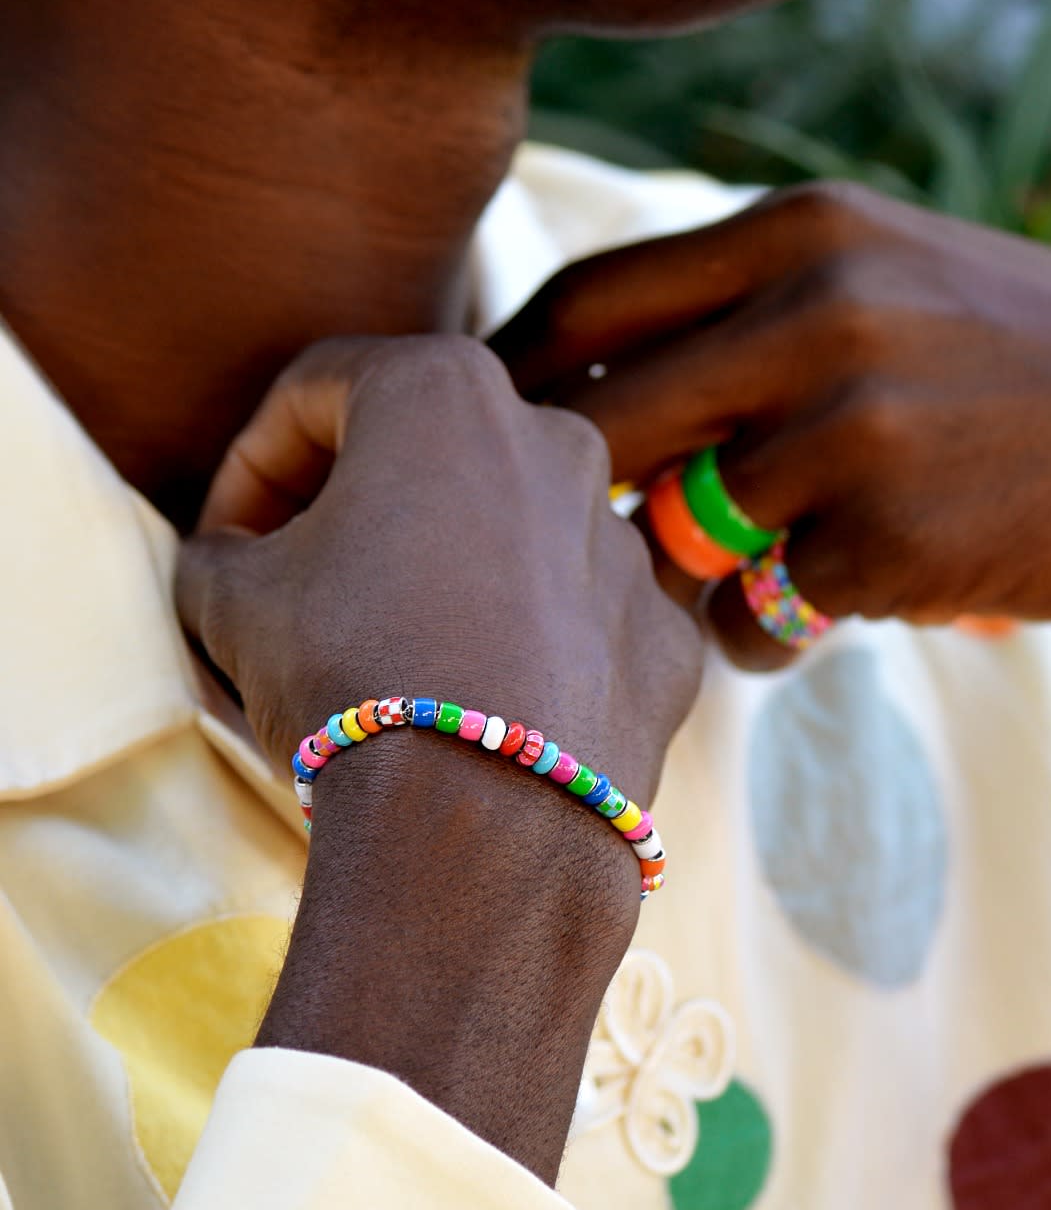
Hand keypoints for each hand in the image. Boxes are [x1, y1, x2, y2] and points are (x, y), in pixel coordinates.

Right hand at [176, 335, 701, 1177]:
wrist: (484, 820)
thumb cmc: (349, 673)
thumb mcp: (231, 598)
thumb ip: (224, 548)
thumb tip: (235, 557)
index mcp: (446, 389)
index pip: (316, 391)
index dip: (251, 464)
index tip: (227, 541)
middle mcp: (558, 440)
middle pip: (432, 453)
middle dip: (360, 507)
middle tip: (307, 586)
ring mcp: (626, 539)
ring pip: (519, 535)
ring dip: (457, 574)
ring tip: (402, 656)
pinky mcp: (666, 632)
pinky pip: (586, 621)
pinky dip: (538, 646)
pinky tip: (490, 706)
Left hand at [498, 181, 1050, 822]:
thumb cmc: (1044, 368)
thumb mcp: (901, 280)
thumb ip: (757, 312)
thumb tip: (593, 394)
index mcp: (803, 227)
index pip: (583, 305)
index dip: (513, 387)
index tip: (497, 452)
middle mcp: (816, 310)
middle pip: (596, 428)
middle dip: (579, 504)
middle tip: (593, 549)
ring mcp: (855, 426)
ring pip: (677, 542)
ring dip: (695, 586)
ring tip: (770, 583)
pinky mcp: (894, 541)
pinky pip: (760, 613)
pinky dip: (775, 630)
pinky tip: (847, 607)